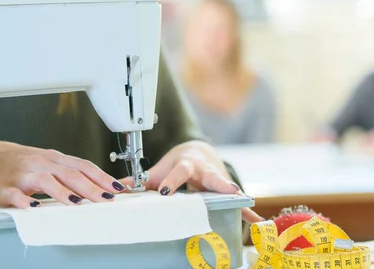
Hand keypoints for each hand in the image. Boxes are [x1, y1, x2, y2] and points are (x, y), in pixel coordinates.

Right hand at [0, 140, 125, 207]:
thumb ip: (70, 174)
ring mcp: (22, 173)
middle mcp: (41, 163)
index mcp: (54, 158)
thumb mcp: (48, 163)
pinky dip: (26, 200)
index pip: (83, 165)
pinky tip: (35, 207)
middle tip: (106, 198)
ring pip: (45, 180)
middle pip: (69, 173)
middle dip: (90, 187)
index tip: (118, 187)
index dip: (102, 176)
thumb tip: (99, 186)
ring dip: (62, 192)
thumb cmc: (21, 163)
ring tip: (76, 203)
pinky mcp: (3, 186)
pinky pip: (15, 194)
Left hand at [118, 140, 262, 222]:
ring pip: (227, 187)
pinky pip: (237, 203)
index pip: (179, 172)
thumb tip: (116, 188)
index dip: (172, 181)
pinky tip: (257, 222)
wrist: (199, 152)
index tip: (166, 192)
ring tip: (247, 202)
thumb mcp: (159, 170)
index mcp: (186, 165)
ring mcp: (217, 179)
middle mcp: (205, 171)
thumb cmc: (178, 164)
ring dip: (236, 195)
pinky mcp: (225, 190)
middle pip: (211, 176)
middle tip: (227, 190)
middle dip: (218, 183)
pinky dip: (246, 213)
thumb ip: (140, 180)